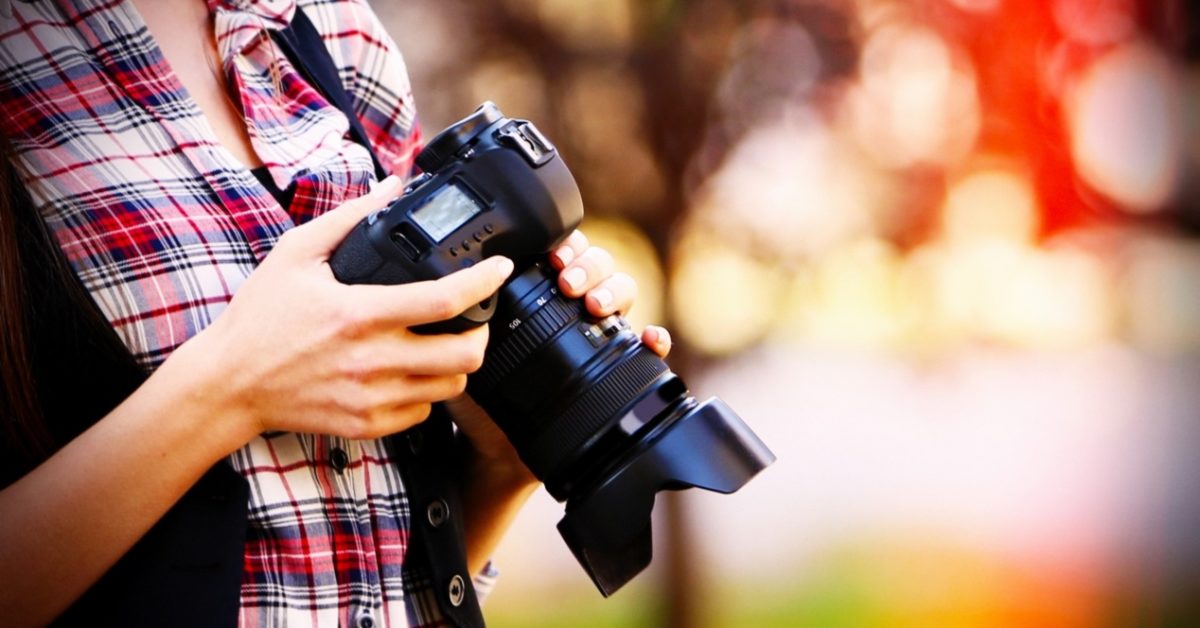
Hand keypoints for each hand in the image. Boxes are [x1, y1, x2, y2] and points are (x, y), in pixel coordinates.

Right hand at [192, 175, 514, 442]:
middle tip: (473, 318)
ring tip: (444, 344)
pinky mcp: (367, 425)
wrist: (227, 384)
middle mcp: (372, 360)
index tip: (499, 268)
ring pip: (451, 388)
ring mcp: (371, 398)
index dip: (483, 281)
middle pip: (465, 354)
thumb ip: (348, 218)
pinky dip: (427, 393)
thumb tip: (391, 186)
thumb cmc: (259, 318)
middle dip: (481, 332)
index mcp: (360, 313)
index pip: (444, 300)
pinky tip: (412, 373)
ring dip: (457, 364)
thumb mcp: (296, 254)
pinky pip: (423, 414)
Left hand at [449, 228, 672, 474]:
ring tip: (596, 305)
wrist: (496, 447)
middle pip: (599, 264)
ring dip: (616, 289)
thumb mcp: (465, 348)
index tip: (551, 256)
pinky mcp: (618, 366)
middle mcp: (574, 306)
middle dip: (588, 266)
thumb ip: (465, 317)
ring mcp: (599, 333)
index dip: (565, 244)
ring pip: (625, 291)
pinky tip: (649, 338)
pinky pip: (646, 349)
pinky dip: (654, 338)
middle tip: (568, 283)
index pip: (565, 249)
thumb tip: (463, 284)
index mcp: (541, 292)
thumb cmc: (480, 396)